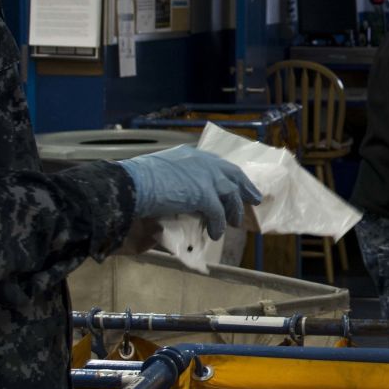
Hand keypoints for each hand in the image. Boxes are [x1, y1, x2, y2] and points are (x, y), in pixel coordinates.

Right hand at [114, 146, 261, 238]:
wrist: (133, 184)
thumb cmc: (139, 178)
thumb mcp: (162, 169)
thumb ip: (177, 176)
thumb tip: (180, 192)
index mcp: (192, 154)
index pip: (218, 163)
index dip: (228, 174)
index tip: (236, 182)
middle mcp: (203, 162)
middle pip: (233, 175)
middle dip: (245, 187)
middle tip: (254, 198)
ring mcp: (206, 178)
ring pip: (230, 195)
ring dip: (234, 210)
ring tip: (235, 222)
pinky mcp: (204, 195)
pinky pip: (218, 214)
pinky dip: (218, 225)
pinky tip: (215, 234)